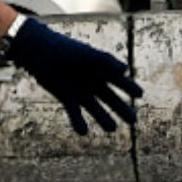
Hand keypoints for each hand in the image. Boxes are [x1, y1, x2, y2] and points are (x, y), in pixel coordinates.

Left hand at [4, 16, 143, 136]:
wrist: (41, 52)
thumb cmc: (66, 50)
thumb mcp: (87, 55)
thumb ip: (106, 62)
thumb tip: (125, 70)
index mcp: (100, 70)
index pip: (119, 81)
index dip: (130, 87)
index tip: (140, 94)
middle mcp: (93, 82)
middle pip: (111, 98)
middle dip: (122, 108)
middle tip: (133, 120)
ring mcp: (81, 92)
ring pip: (96, 109)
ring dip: (104, 119)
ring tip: (112, 129)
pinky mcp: (67, 99)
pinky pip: (75, 113)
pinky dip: (79, 122)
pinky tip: (83, 131)